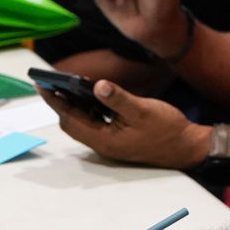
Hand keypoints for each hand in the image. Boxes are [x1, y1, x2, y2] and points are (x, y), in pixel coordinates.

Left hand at [44, 79, 209, 169]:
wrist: (187, 147)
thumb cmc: (168, 129)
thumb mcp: (143, 110)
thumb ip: (118, 99)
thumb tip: (98, 86)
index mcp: (105, 140)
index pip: (70, 118)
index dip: (54, 100)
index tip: (41, 84)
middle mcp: (103, 144)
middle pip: (71, 123)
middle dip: (59, 103)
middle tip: (51, 82)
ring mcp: (110, 143)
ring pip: (82, 123)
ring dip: (73, 106)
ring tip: (67, 86)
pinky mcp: (117, 139)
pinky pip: (94, 124)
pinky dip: (87, 110)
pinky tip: (92, 96)